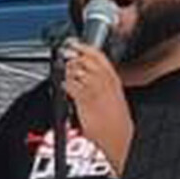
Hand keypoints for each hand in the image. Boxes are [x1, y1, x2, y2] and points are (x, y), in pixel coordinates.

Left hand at [59, 42, 131, 165]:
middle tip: (66, 60)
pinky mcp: (85, 100)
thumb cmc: (113, 118)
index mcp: (113, 79)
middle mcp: (105, 81)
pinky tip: (63, 87)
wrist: (116, 136)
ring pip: (76, 70)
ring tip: (66, 76)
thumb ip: (101, 82)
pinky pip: (70, 85)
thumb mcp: (111, 96)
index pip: (98, 55)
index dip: (83, 47)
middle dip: (72, 58)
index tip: (73, 42)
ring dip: (67, 71)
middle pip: (84, 60)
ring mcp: (95, 89)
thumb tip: (84, 73)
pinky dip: (64, 84)